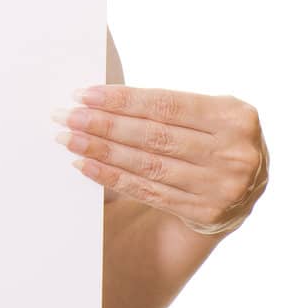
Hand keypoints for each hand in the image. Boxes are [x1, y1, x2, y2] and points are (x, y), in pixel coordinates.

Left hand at [52, 84, 268, 235]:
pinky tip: (86, 166)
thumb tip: (99, 97)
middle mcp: (233, 153)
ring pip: (148, 165)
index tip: (83, 95)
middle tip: (67, 116)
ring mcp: (221, 187)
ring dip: (101, 151)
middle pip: (154, 135)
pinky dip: (113, 178)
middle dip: (103, 124)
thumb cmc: (211, 140)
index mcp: (235, 118)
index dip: (122, 100)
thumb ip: (167, 107)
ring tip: (69, 139)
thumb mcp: (208, 115)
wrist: (241, 191)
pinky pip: (149, 192)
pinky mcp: (205, 212)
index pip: (166, 105)